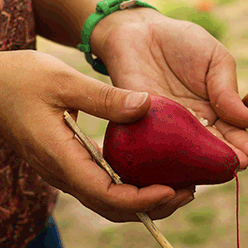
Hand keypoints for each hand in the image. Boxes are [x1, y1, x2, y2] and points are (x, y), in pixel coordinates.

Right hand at [0, 50, 193, 221]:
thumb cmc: (20, 79)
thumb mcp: (64, 81)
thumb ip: (104, 98)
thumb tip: (146, 105)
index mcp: (61, 158)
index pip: (105, 194)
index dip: (141, 199)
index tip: (172, 189)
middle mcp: (64, 172)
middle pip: (112, 207)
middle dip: (152, 206)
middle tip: (188, 192)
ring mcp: (66, 170)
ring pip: (109, 201)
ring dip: (145, 200)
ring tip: (180, 187)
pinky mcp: (70, 163)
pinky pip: (104, 185)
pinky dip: (132, 186)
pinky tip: (154, 171)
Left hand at [91, 8, 247, 167]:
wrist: (139, 31)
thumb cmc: (183, 42)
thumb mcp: (215, 59)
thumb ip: (228, 88)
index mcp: (215, 110)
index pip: (231, 132)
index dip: (241, 143)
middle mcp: (192, 124)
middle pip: (210, 146)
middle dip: (224, 157)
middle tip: (238, 166)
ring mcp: (166, 126)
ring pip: (185, 149)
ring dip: (199, 161)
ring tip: (214, 169)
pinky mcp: (138, 124)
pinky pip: (153, 142)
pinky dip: (164, 154)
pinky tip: (177, 166)